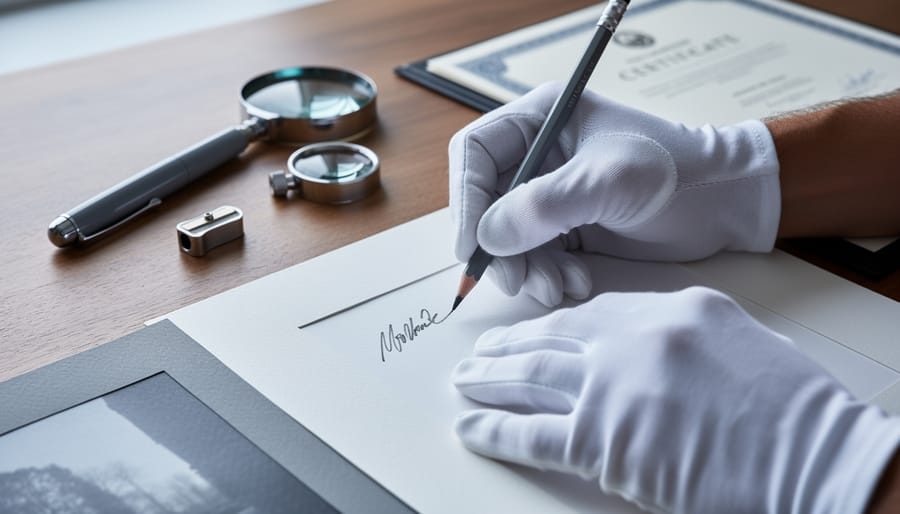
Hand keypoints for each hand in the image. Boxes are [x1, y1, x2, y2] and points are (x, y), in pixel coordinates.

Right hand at [449, 83, 780, 305]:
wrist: (725, 204)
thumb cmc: (677, 171)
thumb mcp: (610, 181)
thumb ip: (546, 206)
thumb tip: (487, 237)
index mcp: (541, 119)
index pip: (475, 154)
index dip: (465, 199)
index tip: (472, 245)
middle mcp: (538, 155)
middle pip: (485, 203)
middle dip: (498, 246)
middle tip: (516, 280)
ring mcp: (550, 194)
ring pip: (506, 237)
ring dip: (524, 269)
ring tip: (556, 288)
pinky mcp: (564, 227)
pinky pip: (533, 257)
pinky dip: (546, 277)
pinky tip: (574, 285)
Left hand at [452, 287, 899, 513]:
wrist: (815, 456)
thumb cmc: (795, 409)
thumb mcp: (742, 343)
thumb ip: (684, 337)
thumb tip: (642, 351)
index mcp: (672, 308)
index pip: (595, 311)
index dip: (555, 326)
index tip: (534, 332)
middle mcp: (635, 338)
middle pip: (555, 337)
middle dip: (512, 346)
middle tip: (482, 351)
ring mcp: (615, 386)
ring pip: (534, 376)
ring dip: (492, 379)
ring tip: (465, 379)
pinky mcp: (604, 439)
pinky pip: (534, 432)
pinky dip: (496, 429)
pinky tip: (471, 424)